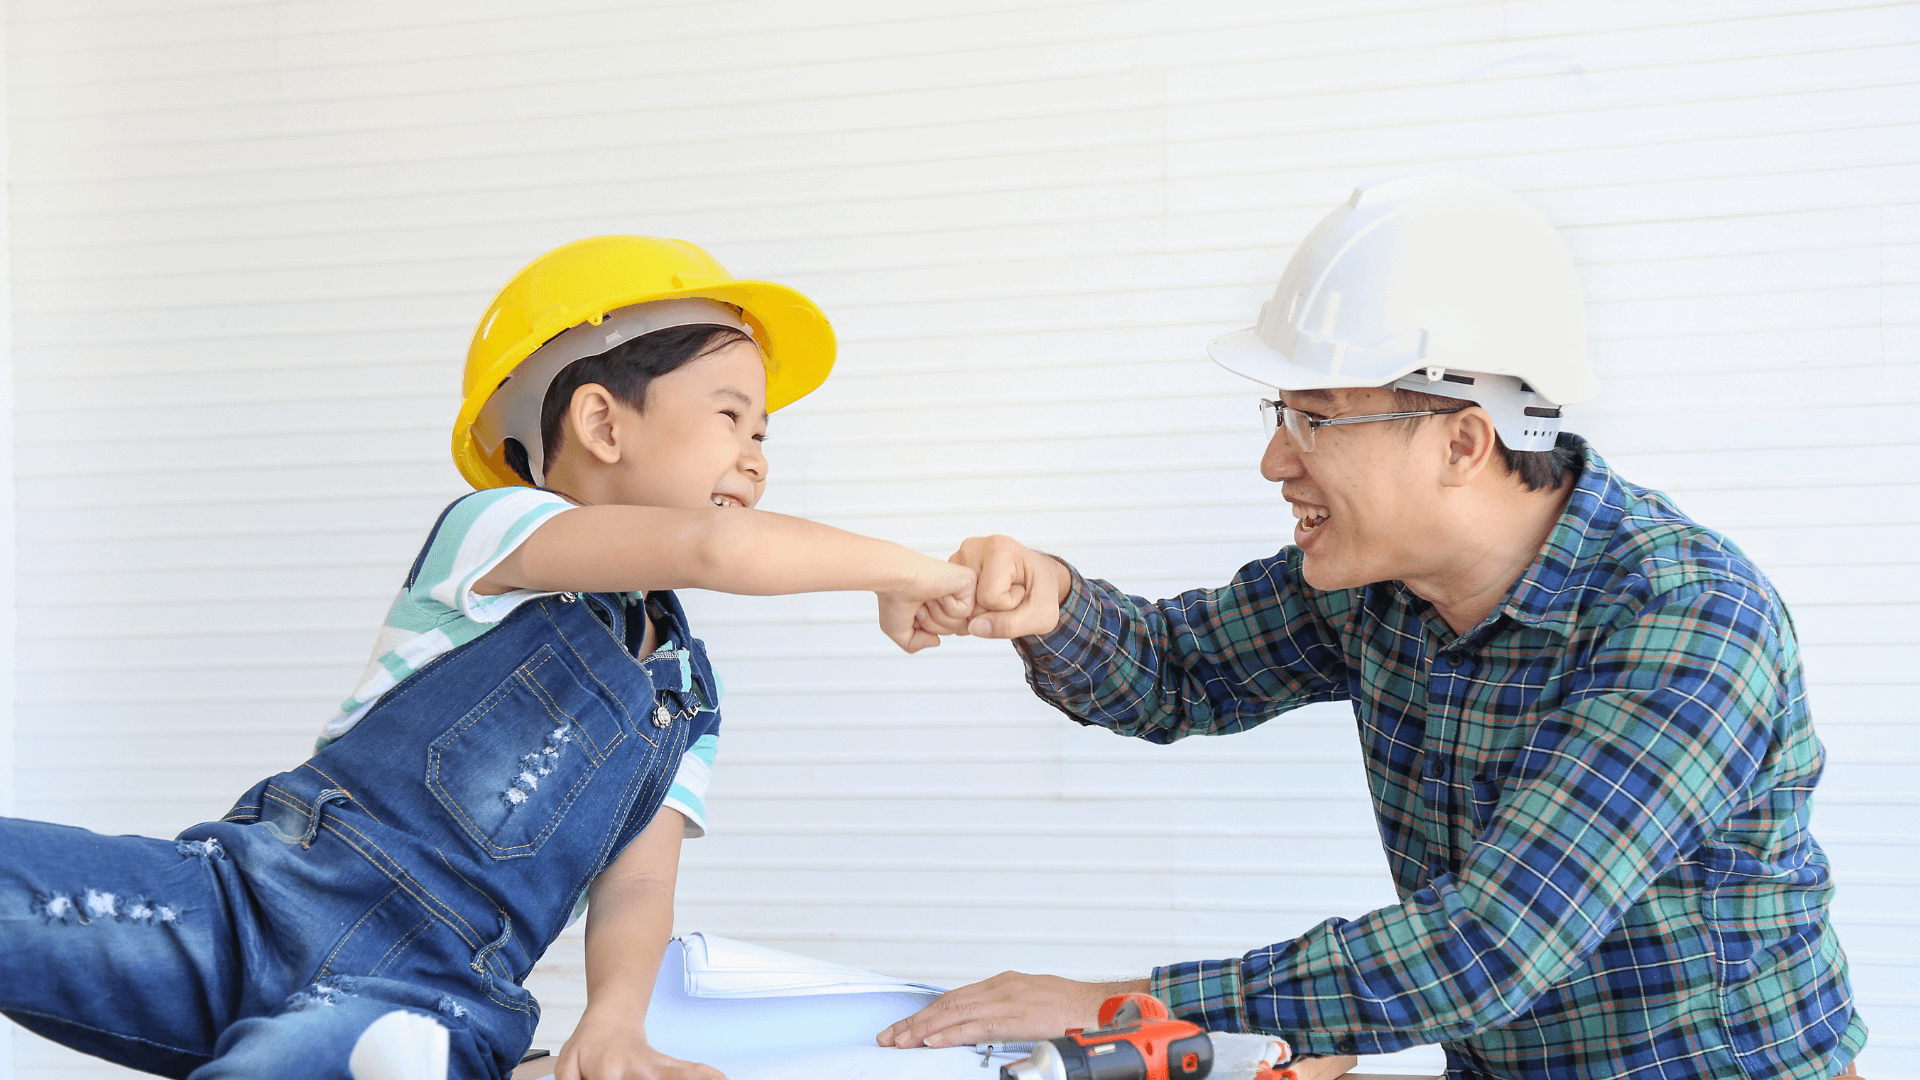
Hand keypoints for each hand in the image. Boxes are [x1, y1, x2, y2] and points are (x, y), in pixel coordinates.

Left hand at [556, 1010, 725, 1079]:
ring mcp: (655, 1068)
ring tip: (718, 1079)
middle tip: (650, 1077)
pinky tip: (721, 1077)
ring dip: (695, 1077)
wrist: (610, 1018)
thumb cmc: (587, 1048)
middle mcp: (635, 1072)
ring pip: (680, 1075)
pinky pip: (691, 1070)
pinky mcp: (668, 1066)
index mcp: (606, 1074)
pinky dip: (707, 1074)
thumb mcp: (567, 1067)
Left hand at [875, 971, 1148, 1047]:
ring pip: (954, 1013)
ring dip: (922, 1029)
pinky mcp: (1016, 1017)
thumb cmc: (1074, 1008)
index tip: (905, 1026)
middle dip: (914, 1021)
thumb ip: (1008, 1014)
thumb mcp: (1035, 1004)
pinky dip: (949, 1034)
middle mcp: (1001, 987)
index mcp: (1004, 984)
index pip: (954, 998)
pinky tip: (931, 1042)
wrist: (1103, 1007)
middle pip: (947, 1004)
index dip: (926, 1013)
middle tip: (889, 1036)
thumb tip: (986, 1027)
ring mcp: (1008, 1000)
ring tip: (900, 1041)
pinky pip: (975, 1026)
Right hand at [877, 551, 975, 652]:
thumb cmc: (892, 598)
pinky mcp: (968, 581)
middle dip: (932, 625)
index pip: (943, 631)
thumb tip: (937, 641)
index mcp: (935, 603)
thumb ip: (916, 644)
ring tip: (927, 598)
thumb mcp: (899, 632)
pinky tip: (938, 592)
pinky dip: (947, 606)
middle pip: (952, 629)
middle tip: (920, 606)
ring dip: (938, 616)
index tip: (913, 613)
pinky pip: (965, 611)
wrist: (893, 578)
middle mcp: (948, 594)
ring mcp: (959, 587)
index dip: (926, 629)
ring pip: (959, 622)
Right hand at [946, 535, 1071, 638]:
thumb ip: (1010, 625)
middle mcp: (974, 547)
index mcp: (1000, 549)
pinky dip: (969, 608)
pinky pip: (953, 603)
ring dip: (979, 611)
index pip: (990, 598)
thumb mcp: (1041, 615)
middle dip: (991, 611)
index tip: (1021, 592)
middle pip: (971, 602)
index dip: (1008, 607)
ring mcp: (959, 557)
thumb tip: (974, 627)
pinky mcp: (951, 569)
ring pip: (959, 604)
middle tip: (1009, 595)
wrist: (1037, 580)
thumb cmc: (1042, 591)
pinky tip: (985, 597)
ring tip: (998, 595)